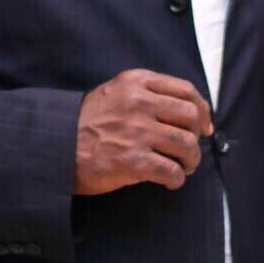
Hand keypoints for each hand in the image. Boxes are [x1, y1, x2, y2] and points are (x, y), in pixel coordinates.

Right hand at [74, 69, 213, 194]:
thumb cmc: (89, 121)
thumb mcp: (117, 91)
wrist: (58, 145)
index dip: (203, 109)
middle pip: (191, 116)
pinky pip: (171, 171)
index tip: (205, 125)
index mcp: (137, 82)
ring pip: (186, 144)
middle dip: (197, 135)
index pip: (186, 90)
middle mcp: (140, 103)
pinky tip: (170, 180)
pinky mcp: (133, 161)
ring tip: (184, 166)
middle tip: (190, 148)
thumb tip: (192, 112)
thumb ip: (149, 93)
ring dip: (191, 160)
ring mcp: (137, 132)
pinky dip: (177, 179)